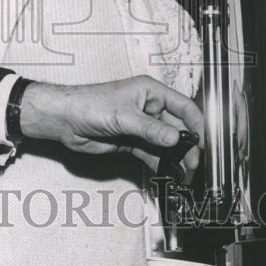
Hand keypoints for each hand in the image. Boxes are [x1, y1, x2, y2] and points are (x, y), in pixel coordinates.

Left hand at [20, 75, 203, 173]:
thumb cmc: (89, 104)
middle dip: (185, 146)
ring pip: (165, 144)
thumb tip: (176, 139)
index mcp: (150, 91)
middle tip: (190, 164)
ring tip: (181, 174)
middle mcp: (148, 107)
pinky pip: (151, 153)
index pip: (183, 106)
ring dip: (174, 158)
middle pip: (176, 128)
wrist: (65, 120)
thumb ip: (150, 129)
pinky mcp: (131, 141)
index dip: (195, 124)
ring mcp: (140, 126)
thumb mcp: (123, 116)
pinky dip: (159, 163)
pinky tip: (166, 174)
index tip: (201, 143)